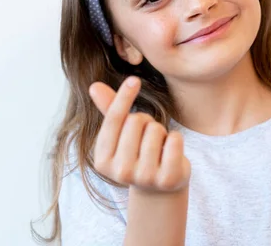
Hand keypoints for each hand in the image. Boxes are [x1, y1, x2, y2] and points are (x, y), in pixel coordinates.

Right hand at [89, 76, 190, 192]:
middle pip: (136, 121)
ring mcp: (145, 178)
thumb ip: (109, 111)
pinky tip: (171, 153)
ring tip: (158, 148)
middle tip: (147, 138)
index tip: (134, 79)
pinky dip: (176, 139)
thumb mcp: (121, 135)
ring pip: (156, 129)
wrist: (158, 189)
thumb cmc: (137, 154)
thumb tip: (94, 86)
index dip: (124, 97)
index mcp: (102, 160)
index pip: (113, 120)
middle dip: (145, 122)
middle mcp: (121, 172)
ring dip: (160, 132)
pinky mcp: (168, 179)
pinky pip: (175, 140)